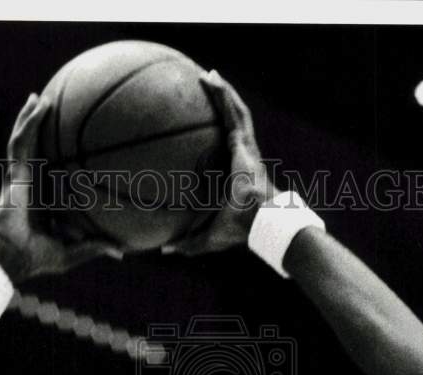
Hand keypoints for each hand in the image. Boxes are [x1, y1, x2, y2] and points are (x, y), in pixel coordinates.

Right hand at [0, 94, 122, 282]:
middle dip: (38, 132)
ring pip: (23, 142)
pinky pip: (21, 142)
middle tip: (48, 111)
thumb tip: (121, 253)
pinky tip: (37, 104)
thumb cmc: (36, 259)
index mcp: (40, 202)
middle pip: (34, 152)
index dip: (53, 161)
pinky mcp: (14, 173)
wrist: (12, 256)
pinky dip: (28, 122)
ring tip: (37, 98)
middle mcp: (29, 186)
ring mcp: (20, 178)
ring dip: (29, 119)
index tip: (66, 148)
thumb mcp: (72, 252)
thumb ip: (94, 247)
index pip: (48, 176)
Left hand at [163, 70, 280, 255]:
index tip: (202, 126)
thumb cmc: (237, 229)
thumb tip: (164, 250)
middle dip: (219, 107)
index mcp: (234, 173)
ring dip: (222, 92)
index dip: (214, 135)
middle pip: (229, 125)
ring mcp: (245, 146)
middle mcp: (241, 155)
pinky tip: (211, 78)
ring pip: (234, 112)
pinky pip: (234, 111)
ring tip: (208, 75)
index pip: (224, 149)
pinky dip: (224, 94)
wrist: (258, 220)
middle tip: (204, 91)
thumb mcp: (206, 236)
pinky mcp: (245, 141)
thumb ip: (186, 242)